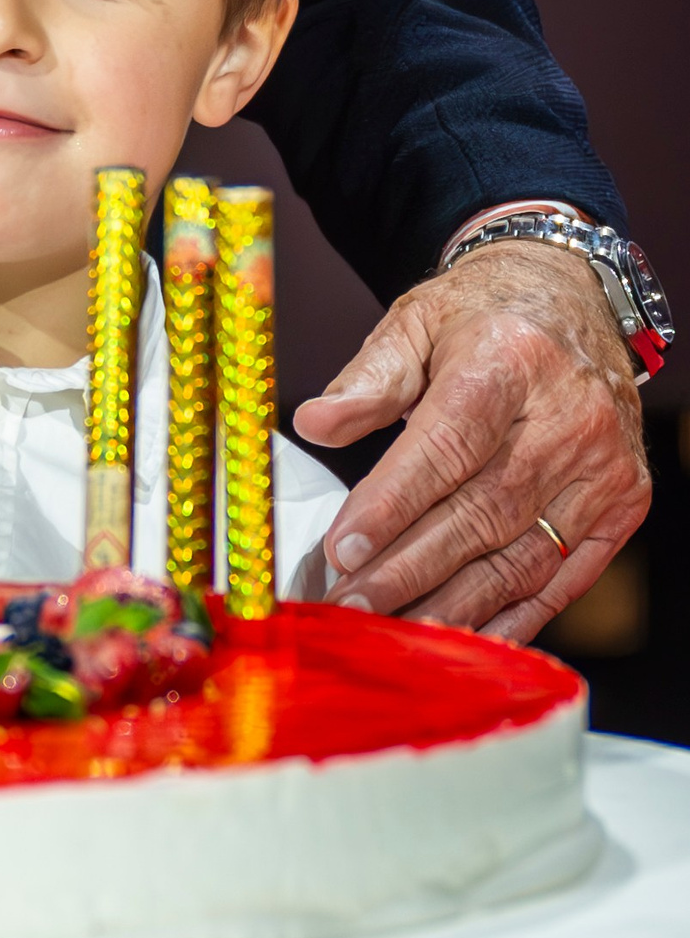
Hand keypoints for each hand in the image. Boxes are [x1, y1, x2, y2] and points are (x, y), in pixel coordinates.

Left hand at [293, 241, 649, 640]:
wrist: (571, 299)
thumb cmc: (484, 315)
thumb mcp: (418, 320)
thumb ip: (369, 379)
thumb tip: (316, 423)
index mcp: (510, 359)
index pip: (447, 446)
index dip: (393, 504)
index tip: (343, 547)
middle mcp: (568, 417)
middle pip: (482, 512)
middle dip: (410, 567)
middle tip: (352, 603)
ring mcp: (603, 467)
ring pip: (522, 556)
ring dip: (454, 604)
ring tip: (394, 632)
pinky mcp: (622, 504)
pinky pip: (564, 578)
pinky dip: (513, 615)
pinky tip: (463, 637)